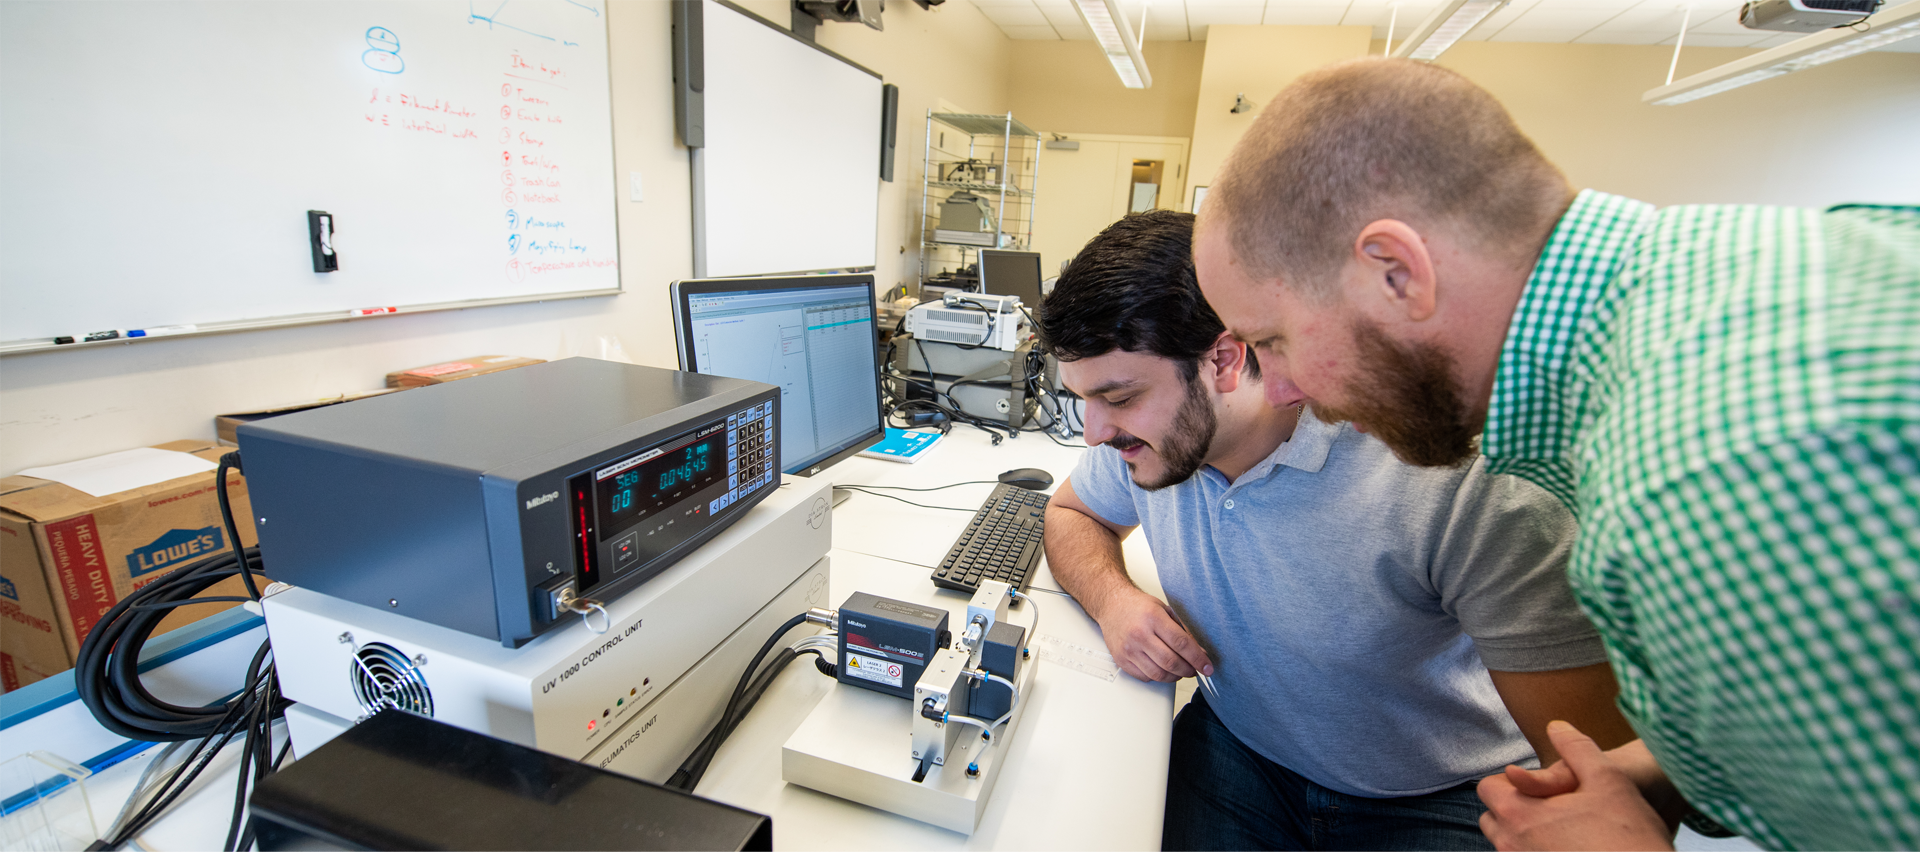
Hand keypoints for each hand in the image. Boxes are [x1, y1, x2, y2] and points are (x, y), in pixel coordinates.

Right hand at [1093, 590, 1212, 682]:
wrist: (1111, 605)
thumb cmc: (1138, 606)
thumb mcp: (1165, 610)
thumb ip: (1183, 630)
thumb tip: (1199, 652)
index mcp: (1153, 618)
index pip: (1181, 644)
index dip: (1198, 659)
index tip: (1207, 667)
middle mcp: (1139, 634)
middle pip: (1171, 662)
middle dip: (1188, 670)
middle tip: (1195, 670)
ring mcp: (1129, 649)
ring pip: (1158, 674)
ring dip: (1175, 676)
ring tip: (1180, 671)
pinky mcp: (1121, 660)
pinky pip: (1145, 677)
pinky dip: (1158, 677)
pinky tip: (1162, 669)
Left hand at [1478, 721, 1674, 851]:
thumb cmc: (1629, 832)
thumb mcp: (1607, 777)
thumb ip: (1575, 747)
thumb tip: (1556, 726)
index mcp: (1519, 815)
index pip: (1488, 789)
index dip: (1511, 781)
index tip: (1539, 785)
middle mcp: (1512, 846)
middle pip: (1493, 819)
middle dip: (1514, 809)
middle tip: (1550, 806)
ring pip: (1508, 844)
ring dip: (1524, 833)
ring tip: (1561, 829)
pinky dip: (1536, 850)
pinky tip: (1568, 847)